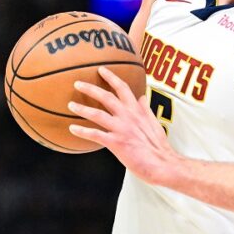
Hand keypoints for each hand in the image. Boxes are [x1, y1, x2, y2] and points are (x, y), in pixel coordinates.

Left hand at [68, 66, 181, 183]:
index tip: (101, 70)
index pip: (124, 88)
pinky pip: (95, 135)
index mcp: (138, 110)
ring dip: (82, 109)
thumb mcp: (154, 123)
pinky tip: (72, 129)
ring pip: (97, 114)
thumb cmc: (159, 147)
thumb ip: (146, 110)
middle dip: (90, 88)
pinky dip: (82, 131)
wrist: (163, 163)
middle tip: (77, 83)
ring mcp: (122, 129)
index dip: (111, 78)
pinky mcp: (117, 142)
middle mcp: (129, 116)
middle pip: (106, 97)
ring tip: (70, 105)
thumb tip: (142, 97)